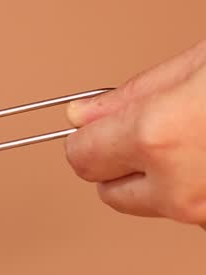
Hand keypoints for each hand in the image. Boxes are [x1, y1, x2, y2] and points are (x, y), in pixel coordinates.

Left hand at [65, 41, 205, 225]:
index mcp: (158, 137)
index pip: (80, 157)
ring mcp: (202, 211)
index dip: (86, 137)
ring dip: (158, 179)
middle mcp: (178, 186)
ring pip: (150, 205)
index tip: (93, 126)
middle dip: (117, 163)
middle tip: (149, 131)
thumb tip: (83, 114)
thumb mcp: (200, 63)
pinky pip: (189, 210)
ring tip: (191, 137)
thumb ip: (136, 92)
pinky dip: (192, 187)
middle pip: (108, 193)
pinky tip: (205, 157)